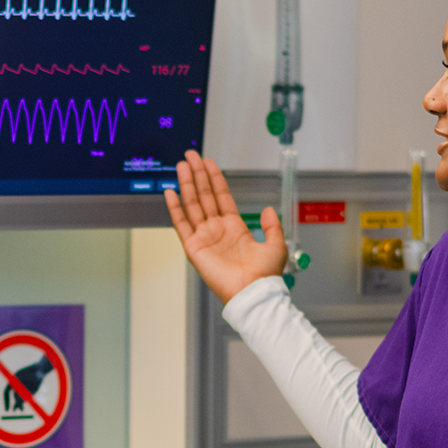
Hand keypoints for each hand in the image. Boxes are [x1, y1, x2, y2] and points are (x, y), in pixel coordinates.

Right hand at [164, 150, 285, 302]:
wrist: (252, 292)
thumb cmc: (264, 275)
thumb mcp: (276, 245)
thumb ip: (273, 225)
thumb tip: (269, 210)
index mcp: (235, 228)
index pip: (221, 196)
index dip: (215, 179)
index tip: (208, 163)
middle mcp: (217, 230)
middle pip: (204, 196)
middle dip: (198, 174)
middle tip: (191, 156)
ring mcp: (204, 237)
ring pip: (192, 204)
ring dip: (186, 184)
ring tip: (182, 166)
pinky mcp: (193, 247)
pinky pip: (181, 224)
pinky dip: (174, 208)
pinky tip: (170, 192)